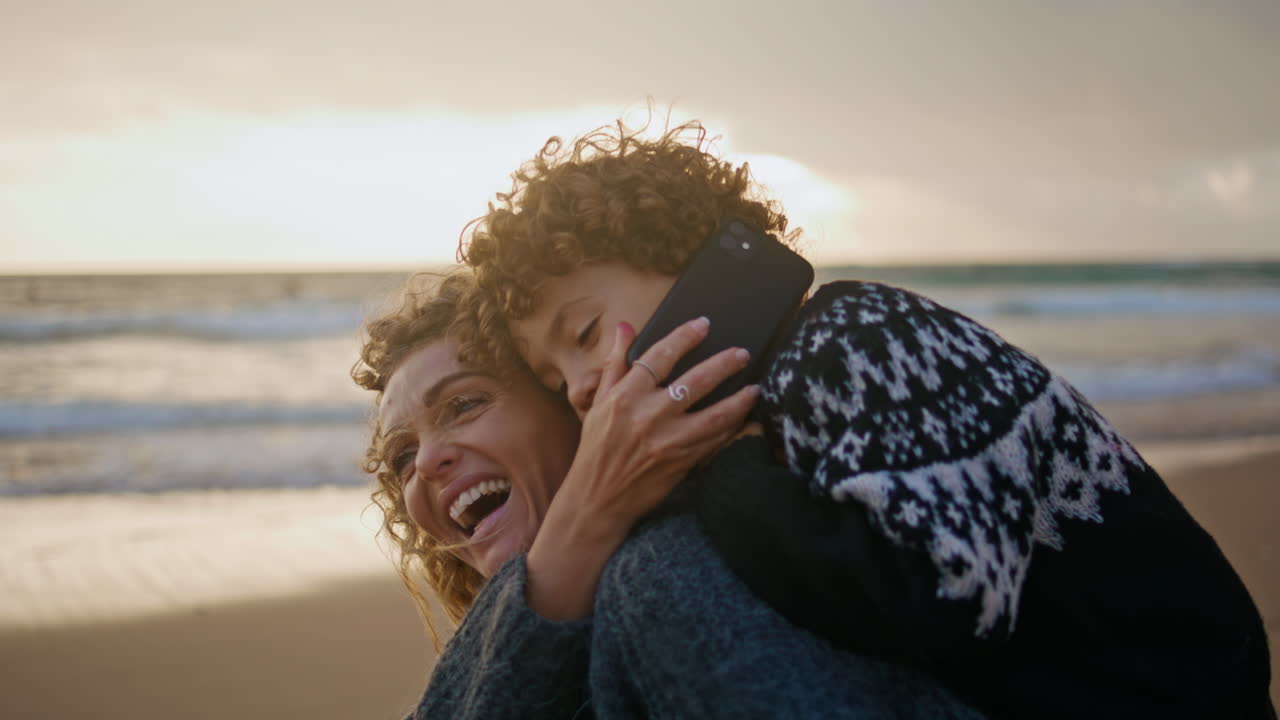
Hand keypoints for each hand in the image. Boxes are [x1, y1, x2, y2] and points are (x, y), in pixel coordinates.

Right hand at [526, 317, 757, 618]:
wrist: (598, 498)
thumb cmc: (597, 447)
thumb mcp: (598, 401)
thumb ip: (615, 362)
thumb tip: (625, 327)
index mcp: (624, 396)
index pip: (660, 356)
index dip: (685, 337)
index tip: (704, 324)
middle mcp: (647, 416)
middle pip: (695, 381)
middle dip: (724, 364)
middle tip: (742, 353)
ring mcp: (667, 441)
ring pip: (714, 415)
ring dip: (738, 400)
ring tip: (754, 388)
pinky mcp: (680, 462)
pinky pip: (714, 440)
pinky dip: (731, 427)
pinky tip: (742, 417)